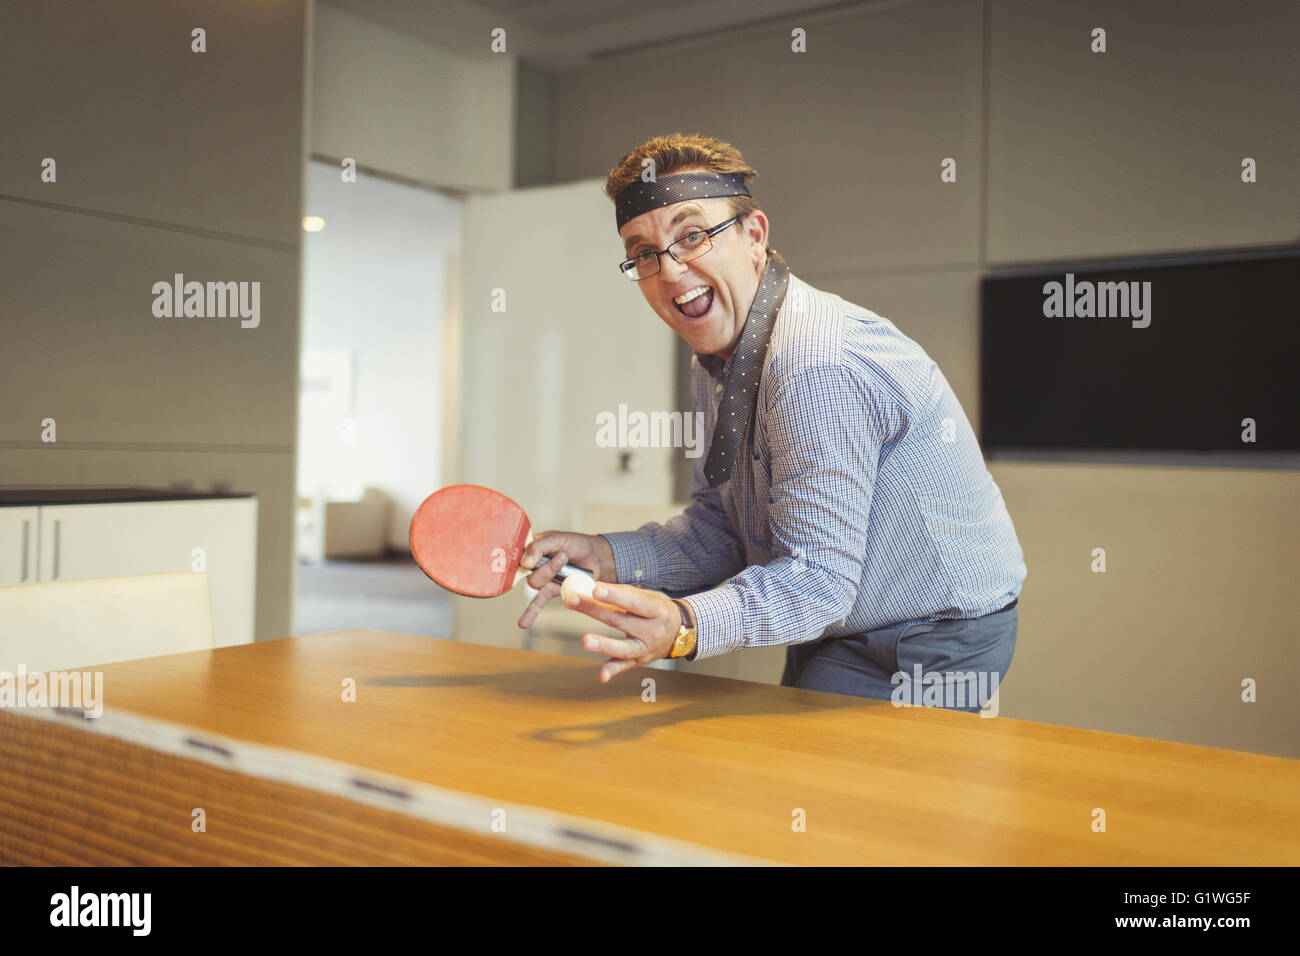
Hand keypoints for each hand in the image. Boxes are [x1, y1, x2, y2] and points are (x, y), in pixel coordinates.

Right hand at [516, 531, 616, 629]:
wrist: (597, 559)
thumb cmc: (578, 545)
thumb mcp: (559, 539)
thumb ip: (540, 546)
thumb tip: (524, 563)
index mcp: (533, 547)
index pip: (518, 552)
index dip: (521, 556)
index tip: (528, 557)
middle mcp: (535, 563)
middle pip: (527, 570)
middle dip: (547, 564)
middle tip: (563, 556)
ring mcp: (543, 578)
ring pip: (536, 583)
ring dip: (551, 573)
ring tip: (565, 565)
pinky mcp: (552, 591)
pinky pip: (538, 602)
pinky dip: (530, 612)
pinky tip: (523, 623)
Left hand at [562, 582, 680, 682]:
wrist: (680, 633)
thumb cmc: (658, 611)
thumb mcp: (649, 598)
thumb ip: (624, 594)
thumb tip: (592, 587)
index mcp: (657, 610)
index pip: (634, 601)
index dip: (614, 596)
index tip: (595, 588)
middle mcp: (652, 630)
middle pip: (620, 620)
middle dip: (594, 609)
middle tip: (572, 600)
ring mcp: (645, 649)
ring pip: (623, 648)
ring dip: (604, 645)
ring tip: (585, 641)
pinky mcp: (638, 662)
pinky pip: (623, 666)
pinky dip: (612, 671)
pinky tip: (601, 676)